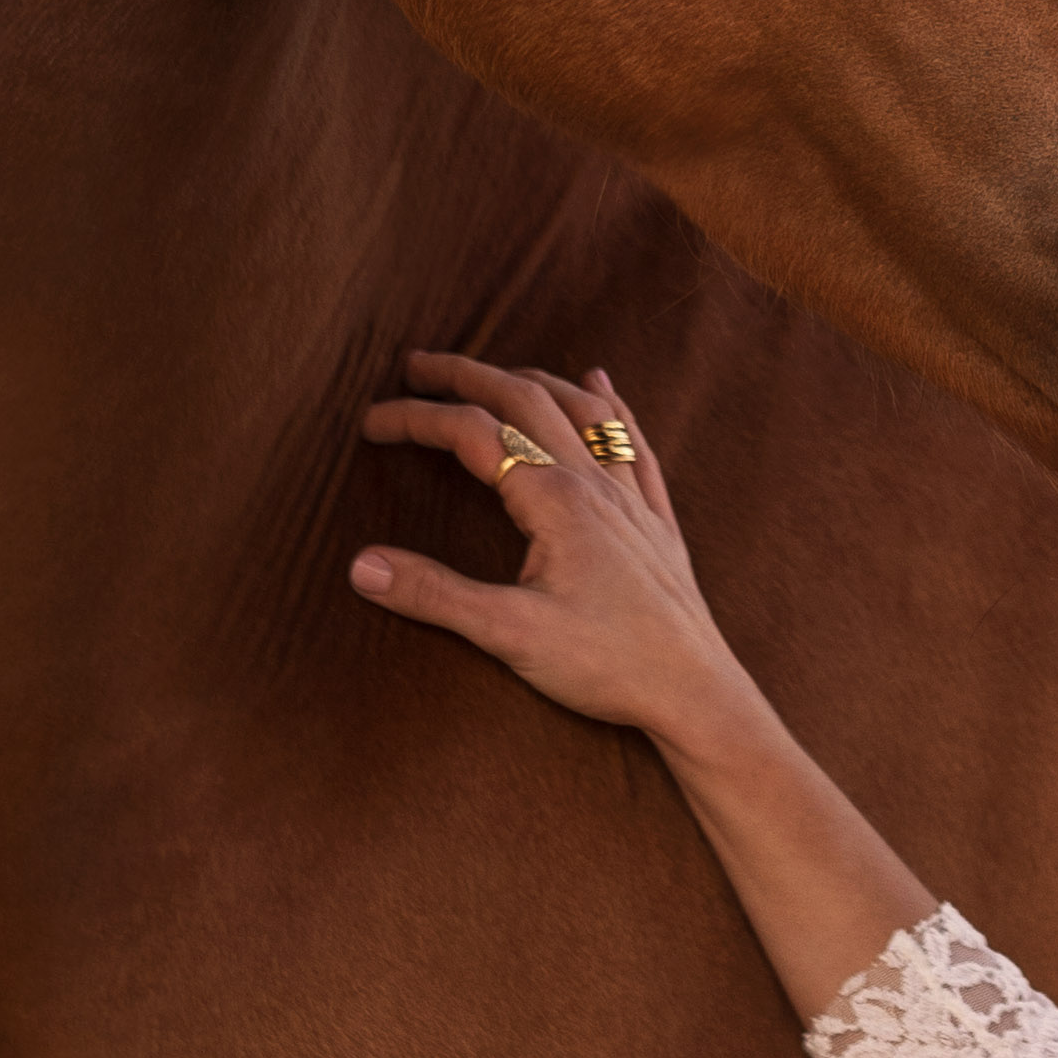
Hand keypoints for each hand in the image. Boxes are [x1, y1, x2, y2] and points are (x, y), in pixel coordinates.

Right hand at [350, 349, 744, 749]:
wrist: (695, 692)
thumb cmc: (610, 665)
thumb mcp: (510, 635)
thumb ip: (435, 595)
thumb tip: (362, 566)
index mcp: (555, 500)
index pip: (472, 433)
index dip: (415, 419)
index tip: (370, 424)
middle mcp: (595, 484)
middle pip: (525, 400)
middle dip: (467, 374)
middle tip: (417, 365)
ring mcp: (631, 499)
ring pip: (580, 410)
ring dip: (530, 379)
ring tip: (493, 371)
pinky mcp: (656, 522)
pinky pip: (632, 443)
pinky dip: (610, 405)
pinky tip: (602, 383)